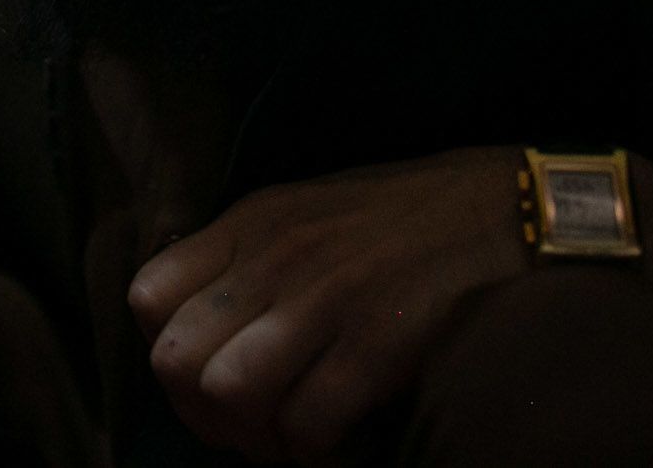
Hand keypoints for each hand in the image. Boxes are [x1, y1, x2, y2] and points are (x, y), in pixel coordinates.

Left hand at [127, 147, 529, 463]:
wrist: (505, 208)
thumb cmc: (401, 216)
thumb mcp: (302, 209)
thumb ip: (245, 255)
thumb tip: (201, 322)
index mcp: (248, 224)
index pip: (146, 298)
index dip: (166, 351)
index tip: (205, 373)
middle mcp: (273, 259)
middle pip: (176, 360)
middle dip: (200, 412)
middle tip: (243, 425)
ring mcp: (323, 300)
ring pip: (228, 393)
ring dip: (251, 436)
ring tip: (284, 438)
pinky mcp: (378, 344)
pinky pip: (306, 424)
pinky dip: (310, 451)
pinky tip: (332, 442)